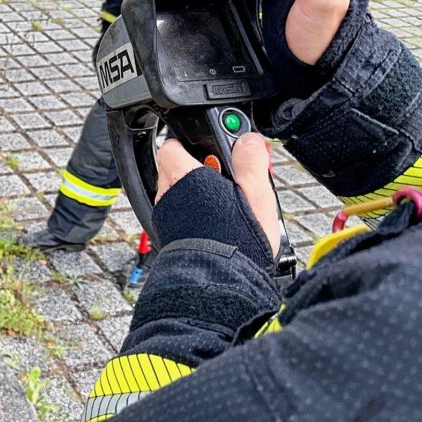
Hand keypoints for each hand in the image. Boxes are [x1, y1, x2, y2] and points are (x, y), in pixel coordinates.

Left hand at [155, 135, 280, 255]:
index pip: (174, 146)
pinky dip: (193, 214)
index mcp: (183, 175)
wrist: (219, 280)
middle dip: (201, 171)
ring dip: (198, 194)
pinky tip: (217, 224)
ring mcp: (165, 215)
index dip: (196, 145)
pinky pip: (178, 214)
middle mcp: (167, 193)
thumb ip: (250, 162)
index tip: (219, 153)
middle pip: (178, 169)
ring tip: (228, 206)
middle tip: (231, 182)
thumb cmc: (236, 239)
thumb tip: (248, 140)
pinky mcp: (169, 234)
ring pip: (178, 193)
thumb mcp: (255, 193)